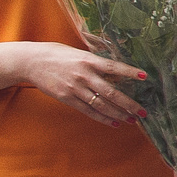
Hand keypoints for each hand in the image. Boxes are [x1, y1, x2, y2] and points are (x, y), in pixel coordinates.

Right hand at [27, 44, 148, 125]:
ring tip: (132, 120)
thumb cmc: (57, 54)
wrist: (31, 61)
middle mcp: (83, 75)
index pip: (113, 67)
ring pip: (101, 105)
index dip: (129, 72)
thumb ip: (96, 62)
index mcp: (88, 60)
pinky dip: (102, 118)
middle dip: (129, 103)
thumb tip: (115, 72)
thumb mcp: (79, 53)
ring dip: (118, 114)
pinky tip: (114, 122)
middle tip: (143, 112)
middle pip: (111, 92)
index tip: (145, 76)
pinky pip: (88, 111)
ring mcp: (75, 88)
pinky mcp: (67, 98)